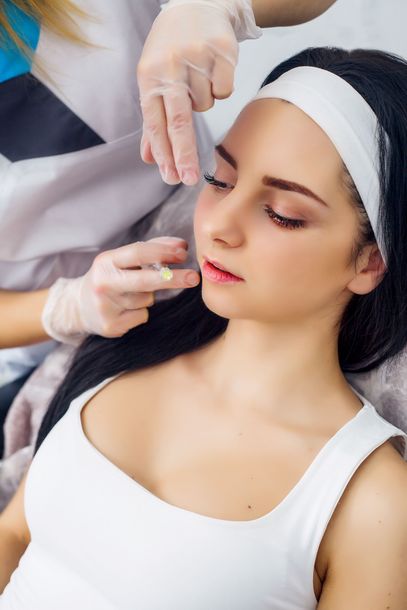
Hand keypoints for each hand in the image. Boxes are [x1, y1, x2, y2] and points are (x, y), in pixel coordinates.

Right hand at [41, 237, 200, 343]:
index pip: (138, 253)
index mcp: (106, 261)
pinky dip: (140, 312)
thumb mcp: (123, 260)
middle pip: (145, 281)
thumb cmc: (111, 277)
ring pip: (146, 300)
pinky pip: (142, 316)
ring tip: (128, 295)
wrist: (78, 306)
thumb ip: (152, 250)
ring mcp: (105, 306)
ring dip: (147, 297)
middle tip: (194, 278)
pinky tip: (124, 309)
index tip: (183, 254)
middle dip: (172, 279)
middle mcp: (103, 283)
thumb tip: (182, 246)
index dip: (163, 252)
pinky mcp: (111, 326)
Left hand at [137, 0, 260, 185]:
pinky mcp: (221, 52)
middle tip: (188, 180)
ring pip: (206, 105)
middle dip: (183, 155)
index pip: (155, 123)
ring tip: (198, 77)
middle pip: (178, 121)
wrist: (198, 5)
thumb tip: (149, 159)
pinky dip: (221, 87)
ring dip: (204, 100)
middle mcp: (170, 67)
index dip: (163, 153)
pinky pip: (224, 91)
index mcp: (149, 76)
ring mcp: (196, 58)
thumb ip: (153, 122)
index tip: (170, 176)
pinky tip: (213, 71)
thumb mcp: (154, 80)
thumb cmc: (172, 49)